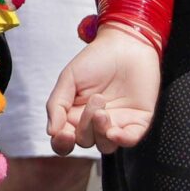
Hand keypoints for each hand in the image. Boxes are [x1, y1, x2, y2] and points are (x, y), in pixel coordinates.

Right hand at [43, 25, 161, 152]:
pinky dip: (122, 139)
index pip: (64, 141)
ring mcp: (117, 123)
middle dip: (85, 125)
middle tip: (94, 99)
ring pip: (105, 145)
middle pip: (84, 142)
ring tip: (103, 108)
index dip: (62, 144)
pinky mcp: (138, 121)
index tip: (63, 134)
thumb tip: (51, 131)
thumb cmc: (96, 59)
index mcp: (74, 114)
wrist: (126, 45)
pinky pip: (130, 140)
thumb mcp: (68, 78)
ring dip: (101, 131)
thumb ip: (57, 105)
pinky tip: (115, 130)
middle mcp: (94, 123)